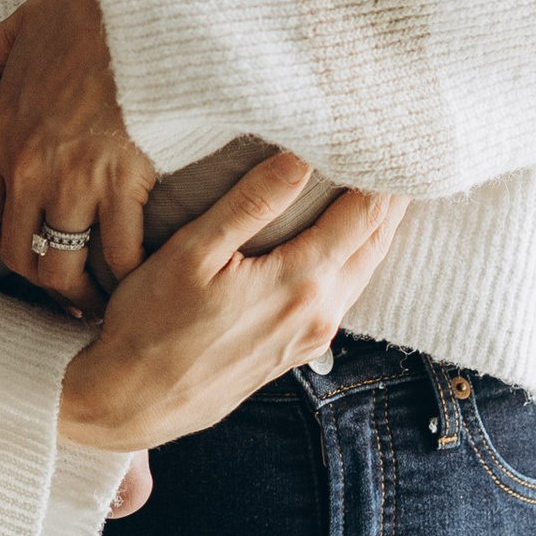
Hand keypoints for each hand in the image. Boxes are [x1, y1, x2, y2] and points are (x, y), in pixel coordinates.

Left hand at [0, 0, 157, 283]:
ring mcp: (72, 180)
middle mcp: (26, 169)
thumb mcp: (14, 29)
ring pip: (62, 268)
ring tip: (100, 298)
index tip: (24, 249)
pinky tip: (139, 274)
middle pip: (18, 255)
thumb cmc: (83, 16)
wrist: (139, 9)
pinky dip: (128, 272)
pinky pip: (118, 253)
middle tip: (66, 285)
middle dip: (40, 276)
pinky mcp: (121, 183)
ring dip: (80, 291)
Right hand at [57, 157, 406, 451]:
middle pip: (376, 242)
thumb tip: (299, 157)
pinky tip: (344, 240)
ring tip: (381, 184)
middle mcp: (319, 312)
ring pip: (364, 270)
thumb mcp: (192, 252)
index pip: (363, 215)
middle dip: (392, 196)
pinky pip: (345, 293)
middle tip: (401, 151)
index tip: (390, 135)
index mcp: (299, 282)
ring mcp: (312, 337)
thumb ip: (250, 204)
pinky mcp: (298, 351)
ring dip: (376, 227)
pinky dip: (356, 256)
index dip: (384, 172)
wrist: (134, 401)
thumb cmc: (152, 323)